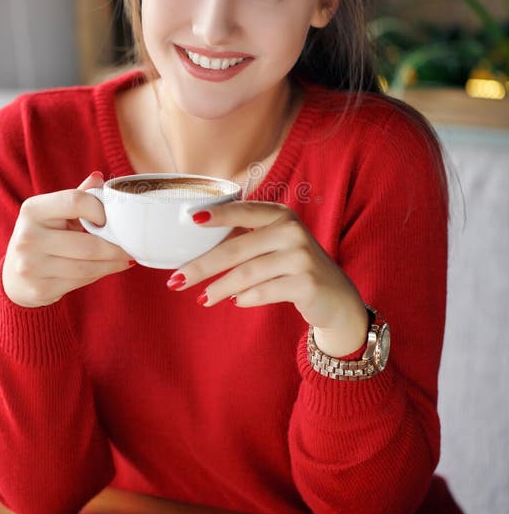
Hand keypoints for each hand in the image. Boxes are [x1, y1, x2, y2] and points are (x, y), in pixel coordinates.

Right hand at [2, 172, 133, 307]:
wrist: (15, 278)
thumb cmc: (42, 237)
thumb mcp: (54, 213)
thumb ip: (77, 196)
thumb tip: (99, 178)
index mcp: (33, 210)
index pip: (75, 201)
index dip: (99, 209)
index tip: (110, 219)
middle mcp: (28, 237)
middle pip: (88, 243)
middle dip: (115, 247)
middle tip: (131, 246)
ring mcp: (31, 265)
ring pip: (88, 266)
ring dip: (112, 263)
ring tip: (125, 258)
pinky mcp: (39, 288)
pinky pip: (81, 281)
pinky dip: (99, 274)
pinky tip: (107, 268)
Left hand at [168, 201, 367, 357]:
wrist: (337, 298)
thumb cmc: (296, 268)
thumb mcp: (277, 244)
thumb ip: (247, 240)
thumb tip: (198, 251)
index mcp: (282, 215)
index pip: (244, 210)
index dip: (218, 214)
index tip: (192, 219)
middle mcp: (292, 231)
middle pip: (236, 249)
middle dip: (202, 266)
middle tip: (176, 280)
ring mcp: (301, 257)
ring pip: (246, 274)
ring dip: (219, 288)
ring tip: (202, 299)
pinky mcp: (306, 283)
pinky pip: (263, 292)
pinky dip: (245, 299)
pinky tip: (235, 302)